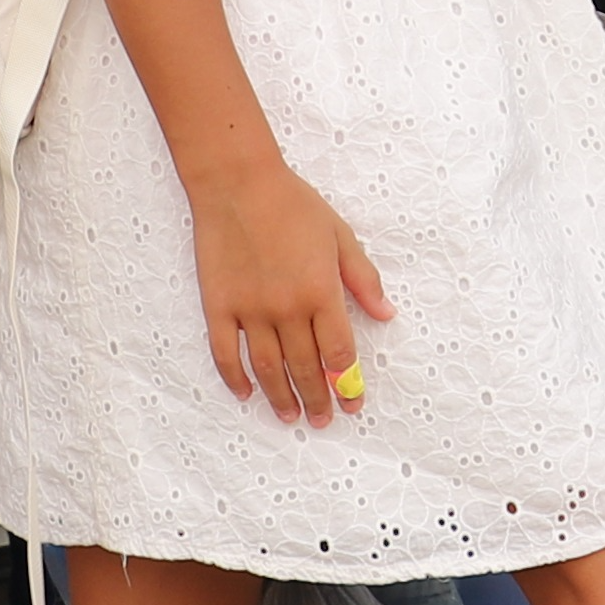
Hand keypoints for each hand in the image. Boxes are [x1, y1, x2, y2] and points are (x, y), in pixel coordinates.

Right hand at [191, 158, 392, 424]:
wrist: (238, 183)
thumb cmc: (294, 204)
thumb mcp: (340, 236)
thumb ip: (363, 279)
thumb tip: (386, 314)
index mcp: (321, 292)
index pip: (339, 353)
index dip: (348, 384)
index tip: (353, 403)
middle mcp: (287, 308)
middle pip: (305, 367)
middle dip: (318, 399)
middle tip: (324, 420)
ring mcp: (250, 310)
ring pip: (267, 368)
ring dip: (281, 397)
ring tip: (292, 417)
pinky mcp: (218, 306)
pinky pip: (226, 353)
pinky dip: (235, 378)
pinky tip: (246, 394)